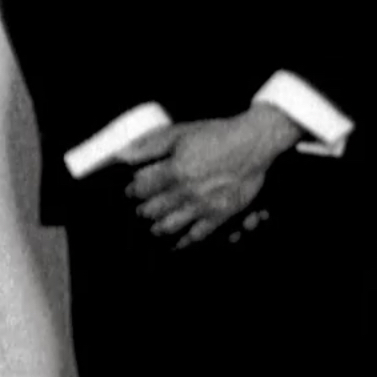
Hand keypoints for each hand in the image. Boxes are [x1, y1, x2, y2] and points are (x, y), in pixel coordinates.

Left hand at [124, 107, 301, 248]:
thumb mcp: (182, 132)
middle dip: (143, 210)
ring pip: (169, 226)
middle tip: (142, 210)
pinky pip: (195, 236)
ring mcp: (202, 206)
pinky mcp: (219, 215)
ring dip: (157, 227)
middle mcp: (185, 191)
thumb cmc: (218, 133)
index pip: (141, 188)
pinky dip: (183, 243)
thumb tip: (122, 156)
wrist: (254, 142)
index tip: (132, 191)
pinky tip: (176, 244)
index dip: (133, 190)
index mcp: (174, 170)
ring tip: (154, 226)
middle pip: (152, 209)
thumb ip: (151, 145)